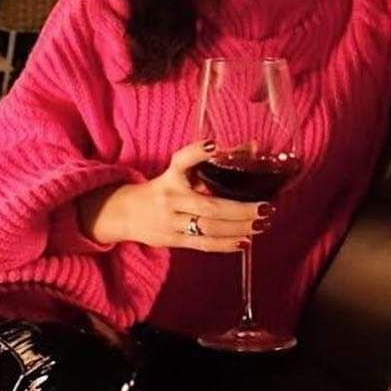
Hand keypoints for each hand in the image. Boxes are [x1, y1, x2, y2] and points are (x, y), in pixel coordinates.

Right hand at [76, 140, 272, 252]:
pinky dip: (225, 244)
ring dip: (238, 228)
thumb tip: (253, 148)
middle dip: (240, 209)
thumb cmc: (162, 189)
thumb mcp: (179, 173)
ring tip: (261, 225)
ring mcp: (171, 222)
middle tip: (265, 208)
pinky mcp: (173, 239)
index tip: (214, 145)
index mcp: (170, 177)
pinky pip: (202, 244)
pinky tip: (245, 241)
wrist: (125, 213)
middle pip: (209, 206)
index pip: (182, 161)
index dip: (197, 152)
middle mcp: (170, 199)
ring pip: (208, 228)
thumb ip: (210, 163)